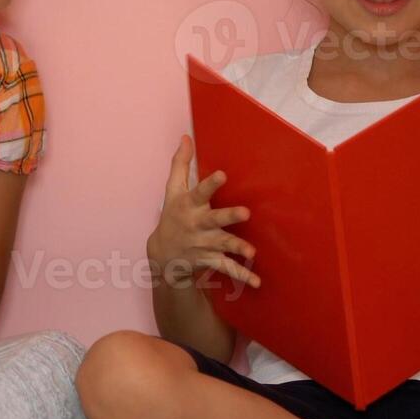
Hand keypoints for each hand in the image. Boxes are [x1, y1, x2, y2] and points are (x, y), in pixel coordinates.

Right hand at [146, 135, 259, 289]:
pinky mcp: (209, 260)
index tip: (222, 175)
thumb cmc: (172, 216)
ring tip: (251, 252)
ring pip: (222, 245)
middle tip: (245, 213)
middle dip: (229, 217)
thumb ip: (180, 164)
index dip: (211, 184)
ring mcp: (203, 244)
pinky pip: (227, 268)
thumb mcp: (172, 190)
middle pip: (214, 219)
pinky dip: (242, 275)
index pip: (199, 191)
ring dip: (237, 248)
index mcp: (189, 205)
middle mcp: (197, 225)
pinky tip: (257, 281)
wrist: (162, 256)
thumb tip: (186, 137)